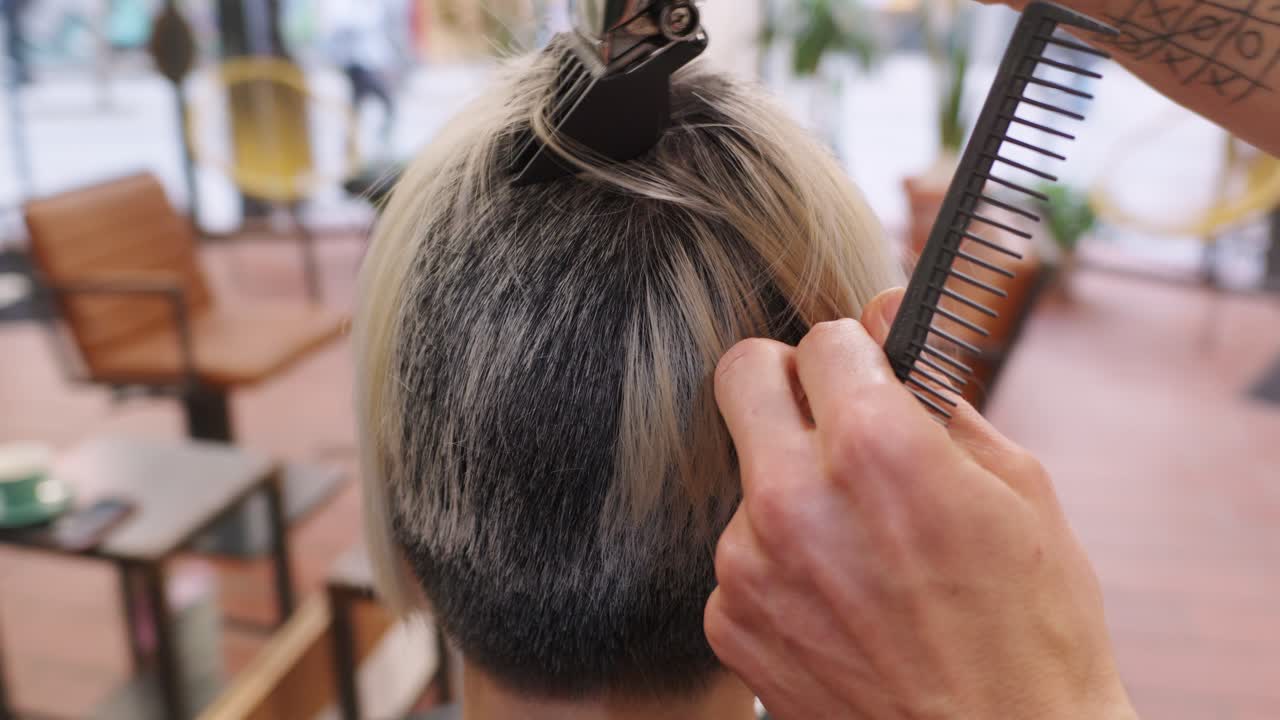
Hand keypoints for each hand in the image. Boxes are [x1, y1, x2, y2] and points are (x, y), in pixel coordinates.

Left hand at [704, 289, 1135, 719]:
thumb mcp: (1016, 488)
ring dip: (791, 488)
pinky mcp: (731, 621)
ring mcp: (749, 566)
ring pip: (747, 475)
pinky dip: (780, 562)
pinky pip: (741, 552)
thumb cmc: (1031, 628)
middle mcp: (792, 498)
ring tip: (861, 545)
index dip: (857, 354)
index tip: (870, 376)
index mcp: (875, 447)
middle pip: (742, 375)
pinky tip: (840, 598)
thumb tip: (889, 316)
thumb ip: (935, 390)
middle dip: (788, 382)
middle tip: (829, 414)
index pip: (822, 338)